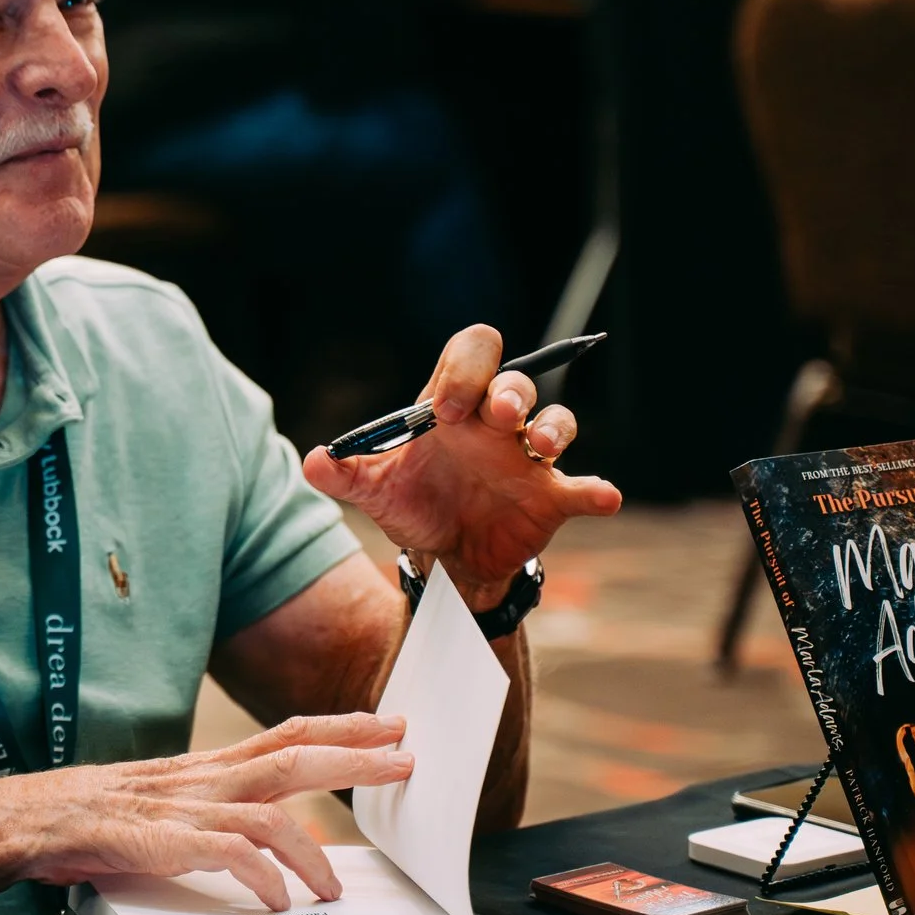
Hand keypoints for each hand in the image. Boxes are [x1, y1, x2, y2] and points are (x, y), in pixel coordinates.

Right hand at [0, 714, 413, 909]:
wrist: (22, 821)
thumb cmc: (84, 819)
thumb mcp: (157, 805)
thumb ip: (207, 815)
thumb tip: (260, 837)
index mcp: (202, 768)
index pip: (283, 734)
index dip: (340, 727)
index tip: (389, 724)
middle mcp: (200, 779)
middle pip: (294, 755)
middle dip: (356, 755)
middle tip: (408, 758)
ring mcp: (182, 808)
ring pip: (272, 808)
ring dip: (316, 849)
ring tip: (336, 887)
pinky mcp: (161, 840)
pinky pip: (229, 853)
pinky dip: (262, 877)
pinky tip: (277, 902)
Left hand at [302, 325, 621, 606]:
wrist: (444, 557)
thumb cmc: (414, 505)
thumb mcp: (375, 491)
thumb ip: (344, 474)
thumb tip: (311, 463)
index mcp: (454, 408)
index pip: (469, 356)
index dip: (463, 370)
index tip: (442, 411)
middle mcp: (496, 424)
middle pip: (515, 383)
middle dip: (508, 392)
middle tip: (494, 415)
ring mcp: (528, 458)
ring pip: (556, 421)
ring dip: (555, 426)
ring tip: (543, 444)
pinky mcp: (552, 497)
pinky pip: (581, 486)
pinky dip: (596, 490)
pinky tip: (602, 496)